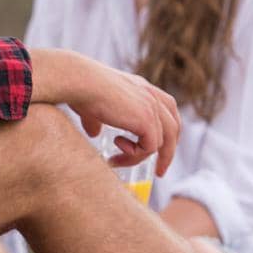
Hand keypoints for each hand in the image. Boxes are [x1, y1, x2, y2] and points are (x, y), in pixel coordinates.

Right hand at [29, 48, 180, 175]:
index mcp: (141, 87)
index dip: (164, 131)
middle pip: (174, 127)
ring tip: (117, 161)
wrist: (78, 81)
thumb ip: (96, 120)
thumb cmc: (79, 89)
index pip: (166, 110)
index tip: (155, 149)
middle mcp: (150, 94)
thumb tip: (94, 133)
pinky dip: (135, 154)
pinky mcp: (147, 119)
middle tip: (159, 171)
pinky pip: (151, 147)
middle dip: (168, 151)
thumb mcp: (91, 106)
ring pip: (163, 142)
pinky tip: (115, 147)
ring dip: (142, 157)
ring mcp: (152, 106)